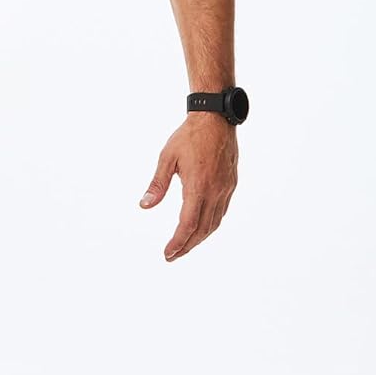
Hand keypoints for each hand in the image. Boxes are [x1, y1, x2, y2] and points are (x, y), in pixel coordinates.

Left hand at [139, 115, 238, 259]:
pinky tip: (202, 228)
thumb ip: (157, 184)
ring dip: (200, 238)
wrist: (216, 119)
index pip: (188, 223)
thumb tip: (145, 205)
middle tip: (172, 256)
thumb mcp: (167, 158)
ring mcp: (225, 189)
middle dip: (187, 246)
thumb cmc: (189, 136)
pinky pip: (221, 212)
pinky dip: (210, 225)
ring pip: (214, 223)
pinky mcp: (230, 184)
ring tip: (185, 246)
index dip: (178, 242)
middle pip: (202, 229)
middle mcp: (215, 191)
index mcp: (198, 186)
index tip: (168, 253)